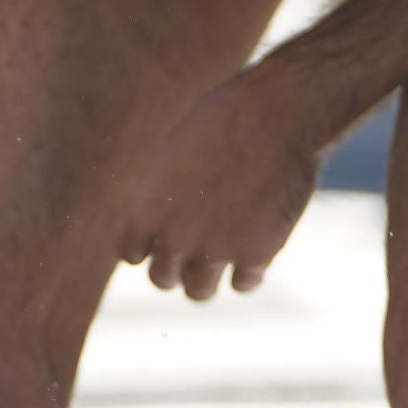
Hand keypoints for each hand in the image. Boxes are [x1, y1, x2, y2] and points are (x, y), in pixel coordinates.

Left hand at [118, 74, 322, 300]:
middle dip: (174, 265)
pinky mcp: (258, 255)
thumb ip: (160, 197)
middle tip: (194, 243)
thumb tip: (159, 231)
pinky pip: (243, 284)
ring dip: (205, 277)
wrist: (277, 115)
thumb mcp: (172, 154)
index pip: (130, 254)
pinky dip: (246, 271)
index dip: (145, 245)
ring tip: (218, 253)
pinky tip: (252, 247)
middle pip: (162, 278)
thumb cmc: (222, 120)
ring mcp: (216, 251)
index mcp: (143, 211)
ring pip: (199, 292)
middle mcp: (174, 238)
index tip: (160, 234)